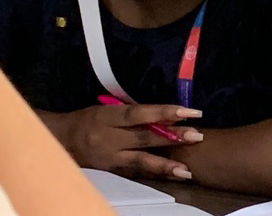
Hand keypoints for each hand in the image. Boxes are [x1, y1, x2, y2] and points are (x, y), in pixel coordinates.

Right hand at [56, 104, 201, 179]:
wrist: (58, 141)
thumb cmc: (88, 120)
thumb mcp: (107, 110)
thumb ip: (133, 114)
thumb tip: (166, 114)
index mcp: (107, 117)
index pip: (139, 114)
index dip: (164, 112)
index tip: (189, 112)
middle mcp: (107, 138)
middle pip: (143, 138)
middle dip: (172, 137)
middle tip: (197, 136)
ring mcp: (108, 158)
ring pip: (139, 162)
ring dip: (165, 165)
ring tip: (186, 170)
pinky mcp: (109, 172)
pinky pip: (134, 174)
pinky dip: (154, 175)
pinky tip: (172, 176)